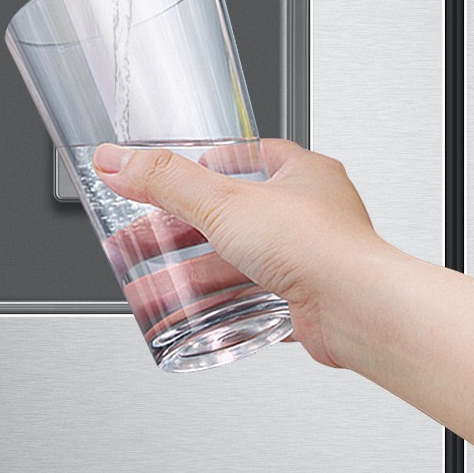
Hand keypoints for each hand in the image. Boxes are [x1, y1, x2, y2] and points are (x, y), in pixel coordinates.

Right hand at [93, 139, 389, 368]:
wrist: (358, 310)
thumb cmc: (319, 246)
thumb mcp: (223, 202)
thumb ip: (164, 181)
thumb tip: (116, 160)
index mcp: (302, 174)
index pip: (250, 156)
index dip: (210, 163)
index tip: (179, 172)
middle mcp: (310, 214)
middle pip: (231, 217)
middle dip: (181, 232)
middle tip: (141, 237)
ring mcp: (309, 259)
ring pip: (237, 264)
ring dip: (191, 275)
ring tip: (149, 286)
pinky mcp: (305, 302)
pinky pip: (252, 301)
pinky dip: (218, 308)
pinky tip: (189, 316)